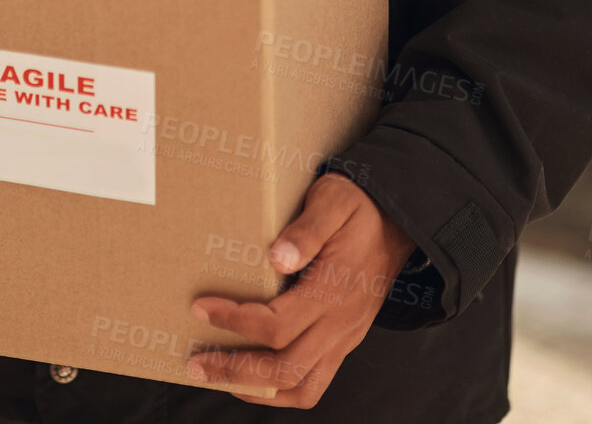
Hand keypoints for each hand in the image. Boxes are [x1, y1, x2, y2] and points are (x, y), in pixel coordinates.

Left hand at [187, 172, 415, 407]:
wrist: (396, 222)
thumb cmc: (357, 207)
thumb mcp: (333, 201)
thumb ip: (307, 229)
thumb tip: (276, 258)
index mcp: (334, 290)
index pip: (278, 324)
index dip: (235, 321)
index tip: (200, 308)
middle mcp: (340, 324)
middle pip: (284, 367)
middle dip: (234, 369)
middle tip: (195, 363)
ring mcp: (344, 339)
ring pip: (301, 386)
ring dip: (257, 389)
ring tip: (219, 377)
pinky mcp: (343, 343)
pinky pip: (313, 384)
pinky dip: (281, 390)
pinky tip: (254, 379)